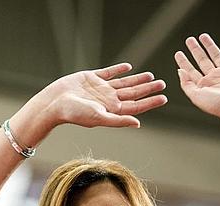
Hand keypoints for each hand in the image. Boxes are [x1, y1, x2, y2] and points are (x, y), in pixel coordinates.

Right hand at [38, 63, 166, 128]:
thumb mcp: (99, 118)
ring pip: (124, 83)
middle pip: (133, 94)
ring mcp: (100, 89)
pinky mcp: (91, 78)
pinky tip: (128, 67)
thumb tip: (138, 123)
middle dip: (148, 90)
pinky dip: (119, 69)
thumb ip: (119, 121)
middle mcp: (108, 100)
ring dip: (137, 79)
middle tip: (163, 84)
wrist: (54, 102)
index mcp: (112, 111)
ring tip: (151, 76)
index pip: (136, 106)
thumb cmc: (74, 114)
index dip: (150, 102)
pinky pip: (108, 72)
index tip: (164, 98)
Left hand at [174, 34, 219, 124]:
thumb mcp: (196, 96)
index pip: (191, 71)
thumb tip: (179, 72)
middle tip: (189, 40)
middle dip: (195, 50)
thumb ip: (186, 84)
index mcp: (204, 86)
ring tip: (203, 36)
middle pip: (202, 61)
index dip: (184, 62)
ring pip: (216, 55)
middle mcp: (214, 78)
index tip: (178, 53)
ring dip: (210, 45)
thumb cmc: (217, 105)